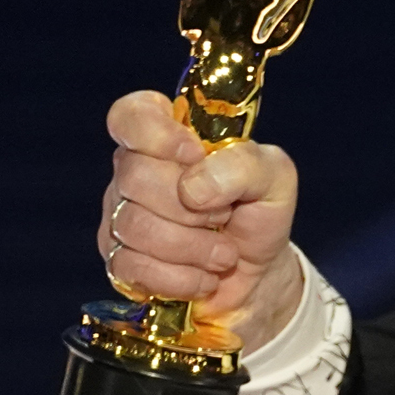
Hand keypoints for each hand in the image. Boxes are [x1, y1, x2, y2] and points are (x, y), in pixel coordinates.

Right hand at [98, 91, 304, 354]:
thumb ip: (244, 163)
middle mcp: (134, 173)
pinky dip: (181, 278)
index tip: (195, 155)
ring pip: (134, 226)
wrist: (260, 277)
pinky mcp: (120, 263)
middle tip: (224, 217)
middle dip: (193, 207)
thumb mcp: (274, 178)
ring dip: (193, 247)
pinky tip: (204, 278)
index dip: (157, 135)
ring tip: (223, 253)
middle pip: (135, 177)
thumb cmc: (260, 215)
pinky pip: (132, 267)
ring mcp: (121, 217)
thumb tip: (193, 187)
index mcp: (167, 138)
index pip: (131, 116)